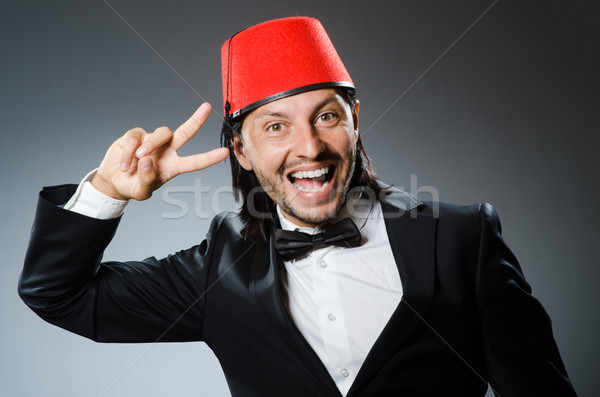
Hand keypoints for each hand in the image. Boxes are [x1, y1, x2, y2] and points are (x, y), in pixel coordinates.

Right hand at [91, 103, 228, 200]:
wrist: (114, 181)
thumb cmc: (133, 186)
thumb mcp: (141, 192)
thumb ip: (147, 180)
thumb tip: (148, 161)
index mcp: (174, 166)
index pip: (195, 162)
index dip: (210, 157)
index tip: (225, 152)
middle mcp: (167, 151)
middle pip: (185, 132)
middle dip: (196, 120)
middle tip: (207, 107)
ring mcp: (152, 141)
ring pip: (160, 134)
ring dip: (150, 146)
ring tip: (138, 160)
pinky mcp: (136, 135)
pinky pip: (135, 137)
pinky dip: (129, 152)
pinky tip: (124, 164)